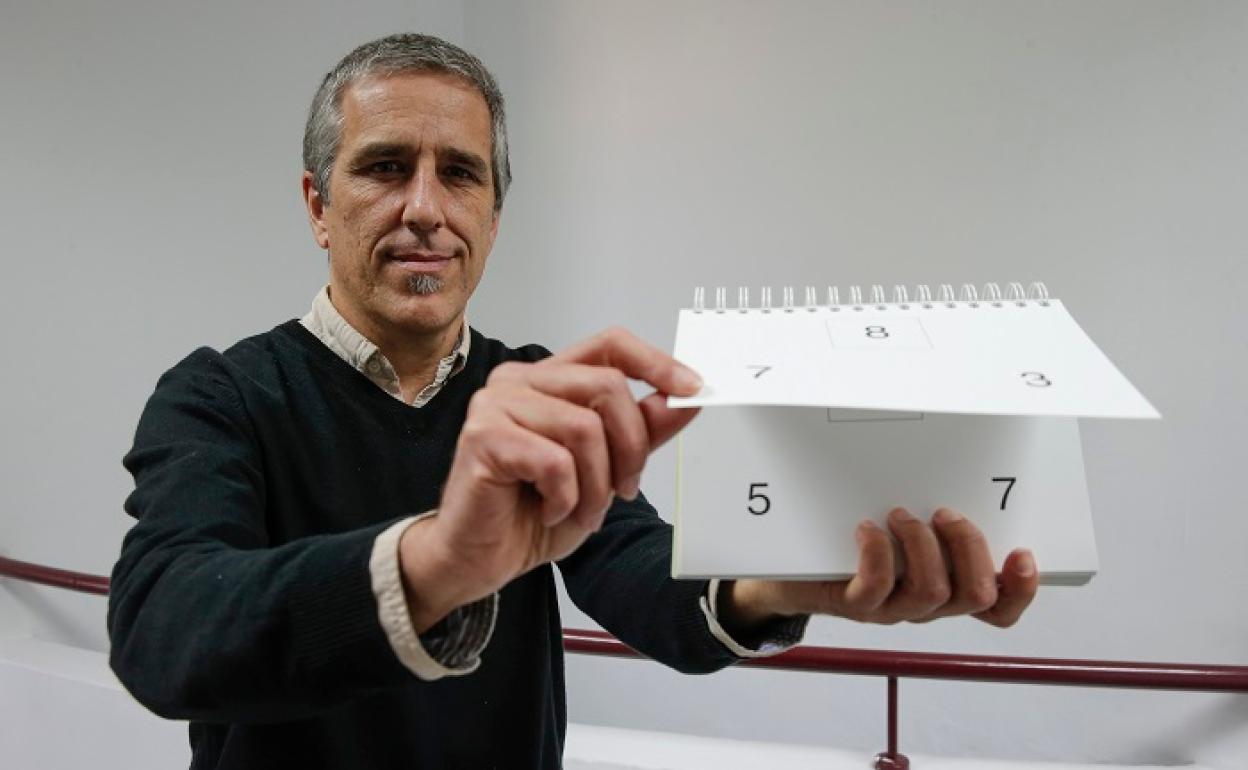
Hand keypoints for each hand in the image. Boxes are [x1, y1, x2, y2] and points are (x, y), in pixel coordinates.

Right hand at [399, 328, 700, 629]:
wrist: (478, 560)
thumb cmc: (530, 513)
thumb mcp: (605, 472)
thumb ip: (640, 433)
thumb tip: (683, 398)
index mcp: (549, 380)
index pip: (610, 345)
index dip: (656, 361)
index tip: (692, 388)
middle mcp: (519, 380)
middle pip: (608, 386)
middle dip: (631, 447)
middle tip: (624, 490)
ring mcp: (496, 404)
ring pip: (584, 427)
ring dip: (597, 484)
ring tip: (581, 510)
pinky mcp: (483, 437)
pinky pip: (554, 461)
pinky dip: (565, 498)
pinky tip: (548, 510)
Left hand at [722, 507, 1037, 630]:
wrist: (793, 571)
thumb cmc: (851, 541)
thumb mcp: (899, 523)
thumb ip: (931, 509)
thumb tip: (956, 463)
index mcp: (947, 586)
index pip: (999, 607)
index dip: (1021, 589)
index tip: (1022, 552)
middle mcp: (926, 604)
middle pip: (976, 594)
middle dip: (969, 546)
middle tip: (945, 512)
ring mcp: (891, 610)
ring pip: (932, 591)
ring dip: (921, 544)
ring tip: (899, 514)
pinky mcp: (855, 606)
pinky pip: (877, 587)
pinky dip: (878, 553)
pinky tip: (867, 528)